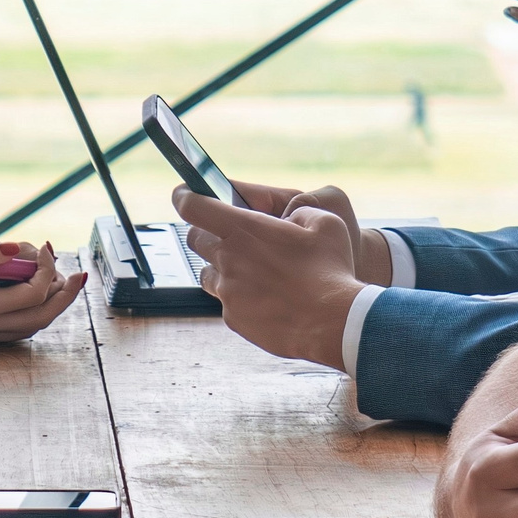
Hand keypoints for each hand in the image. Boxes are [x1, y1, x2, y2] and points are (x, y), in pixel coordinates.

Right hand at [0, 241, 85, 344]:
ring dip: (52, 307)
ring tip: (64, 285)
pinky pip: (16, 331)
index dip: (47, 269)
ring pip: (31, 327)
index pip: (31, 293)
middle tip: (80, 274)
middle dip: (65, 295)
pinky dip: (33, 315)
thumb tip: (15, 247)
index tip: (43, 247)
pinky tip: (33, 300)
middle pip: (41, 317)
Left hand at [173, 185, 366, 370]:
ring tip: (251, 271)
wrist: (334, 323)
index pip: (193, 206)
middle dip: (206, 232)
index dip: (184, 196)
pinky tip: (266, 298)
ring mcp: (228, 291)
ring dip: (221, 266)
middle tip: (229, 235)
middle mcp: (228, 259)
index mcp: (244, 230)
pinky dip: (239, 297)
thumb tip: (288, 218)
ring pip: (208, 273)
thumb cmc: (331, 271)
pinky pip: (226, 302)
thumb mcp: (324, 223)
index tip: (183, 194)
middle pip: (196, 239)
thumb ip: (298, 212)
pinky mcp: (234, 318)